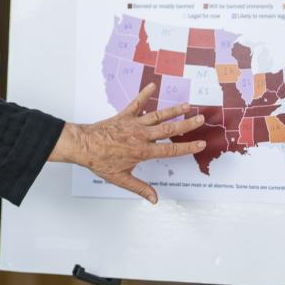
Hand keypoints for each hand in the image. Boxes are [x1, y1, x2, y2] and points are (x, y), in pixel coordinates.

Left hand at [51, 83, 205, 203]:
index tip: (201, 144)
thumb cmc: (99, 161)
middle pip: (169, 129)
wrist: (82, 145)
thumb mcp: (120, 178)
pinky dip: (144, 94)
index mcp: (142, 151)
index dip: (187, 147)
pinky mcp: (124, 116)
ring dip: (173, 110)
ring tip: (187, 105)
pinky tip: (153, 85)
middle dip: (187, 124)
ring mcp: (133, 124)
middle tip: (201, 118)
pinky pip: (136, 103)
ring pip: (157, 116)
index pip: (171, 149)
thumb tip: (155, 199)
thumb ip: (140, 188)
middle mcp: (141, 136)